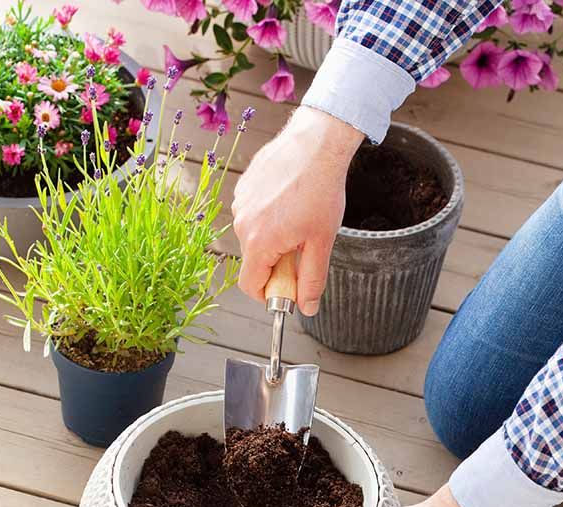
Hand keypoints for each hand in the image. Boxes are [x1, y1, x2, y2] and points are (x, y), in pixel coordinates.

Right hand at [231, 106, 363, 315]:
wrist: (316, 143)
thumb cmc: (321, 190)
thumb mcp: (322, 243)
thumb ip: (312, 280)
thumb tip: (306, 307)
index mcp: (259, 241)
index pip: (249, 285)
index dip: (268, 294)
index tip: (285, 289)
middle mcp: (242, 223)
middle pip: (253, 261)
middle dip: (276, 264)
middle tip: (303, 247)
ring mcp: (240, 203)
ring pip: (253, 237)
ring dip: (273, 239)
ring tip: (299, 219)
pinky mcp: (243, 187)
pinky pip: (253, 215)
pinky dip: (269, 218)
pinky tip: (290, 202)